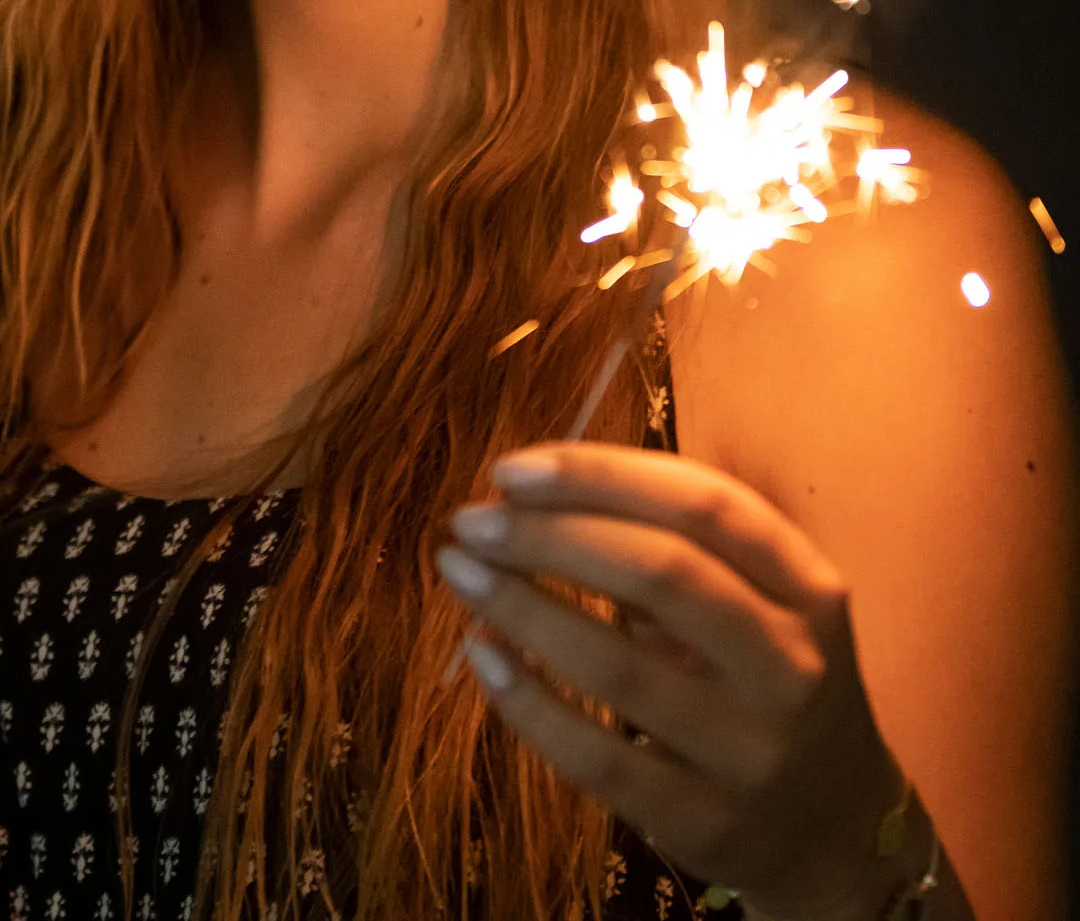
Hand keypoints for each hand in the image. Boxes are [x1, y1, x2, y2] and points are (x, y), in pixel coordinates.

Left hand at [436, 442, 901, 920]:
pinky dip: (529, 703)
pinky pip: (598, 757)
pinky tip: (482, 657)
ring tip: (460, 570)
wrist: (841, 833)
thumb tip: (535, 497)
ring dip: (521, 607)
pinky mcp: (704, 822)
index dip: (601, 476)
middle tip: (472, 519)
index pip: (704, 504)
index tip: (512, 469)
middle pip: (661, 572)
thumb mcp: (767, 604)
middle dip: (549, 534)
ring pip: (619, 666)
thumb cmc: (771, 681)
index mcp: (809, 586)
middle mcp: (790, 664)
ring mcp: (750, 750)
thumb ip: (681, 548)